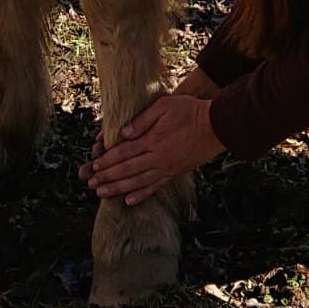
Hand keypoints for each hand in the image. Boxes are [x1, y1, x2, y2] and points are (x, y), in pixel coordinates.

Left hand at [81, 93, 224, 205]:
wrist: (217, 126)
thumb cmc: (190, 111)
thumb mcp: (164, 106)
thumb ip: (142, 120)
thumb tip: (123, 133)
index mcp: (153, 140)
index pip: (123, 153)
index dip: (107, 160)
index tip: (94, 166)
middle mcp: (157, 158)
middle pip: (127, 170)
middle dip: (107, 177)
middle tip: (91, 184)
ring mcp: (166, 168)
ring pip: (137, 182)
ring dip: (118, 189)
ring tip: (102, 194)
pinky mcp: (175, 173)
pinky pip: (155, 187)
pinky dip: (141, 195)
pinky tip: (129, 201)